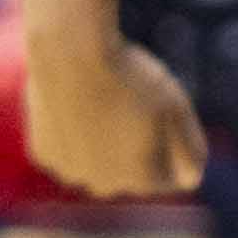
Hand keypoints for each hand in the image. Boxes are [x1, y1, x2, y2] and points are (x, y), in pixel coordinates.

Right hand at [23, 26, 204, 198]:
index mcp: (141, 180)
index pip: (168, 177)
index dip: (172, 145)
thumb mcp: (175, 107)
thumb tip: (193, 180)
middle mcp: (104, 186)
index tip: (163, 113)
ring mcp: (71, 172)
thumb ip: (190, 148)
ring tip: (106, 104)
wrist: (70, 51)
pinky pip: (68, 150)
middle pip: (131, 171)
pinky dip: (74, 135)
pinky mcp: (44, 155)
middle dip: (137, 148)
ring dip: (104, 145)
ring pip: (97, 163)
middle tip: (130, 104)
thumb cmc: (130, 75)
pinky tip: (78, 106)